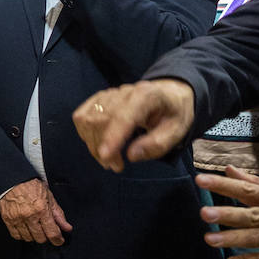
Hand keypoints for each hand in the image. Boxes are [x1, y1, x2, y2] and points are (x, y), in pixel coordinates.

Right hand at [0, 178, 72, 244]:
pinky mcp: (8, 220)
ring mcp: (17, 219)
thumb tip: (67, 228)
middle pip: (40, 238)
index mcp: (42, 209)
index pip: (52, 232)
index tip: (59, 240)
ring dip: (34, 236)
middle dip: (45, 237)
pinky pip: (16, 236)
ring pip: (28, 238)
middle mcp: (29, 216)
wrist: (12, 180)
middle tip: (46, 231)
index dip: (57, 240)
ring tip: (35, 228)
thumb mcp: (49, 197)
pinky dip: (22, 235)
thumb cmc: (32, 187)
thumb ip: (58, 214)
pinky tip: (25, 229)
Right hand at [73, 79, 195, 171]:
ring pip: (88, 119)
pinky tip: (98, 143)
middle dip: (103, 147)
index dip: (112, 137)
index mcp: (146, 96)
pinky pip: (81, 116)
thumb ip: (156, 144)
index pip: (124, 116)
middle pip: (101, 120)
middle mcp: (124, 92)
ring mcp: (108, 94)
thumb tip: (131, 155)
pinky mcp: (98, 99)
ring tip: (108, 159)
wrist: (168, 94)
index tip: (105, 157)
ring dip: (93, 144)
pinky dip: (85, 134)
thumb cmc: (173, 114)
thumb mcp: (177, 131)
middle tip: (116, 166)